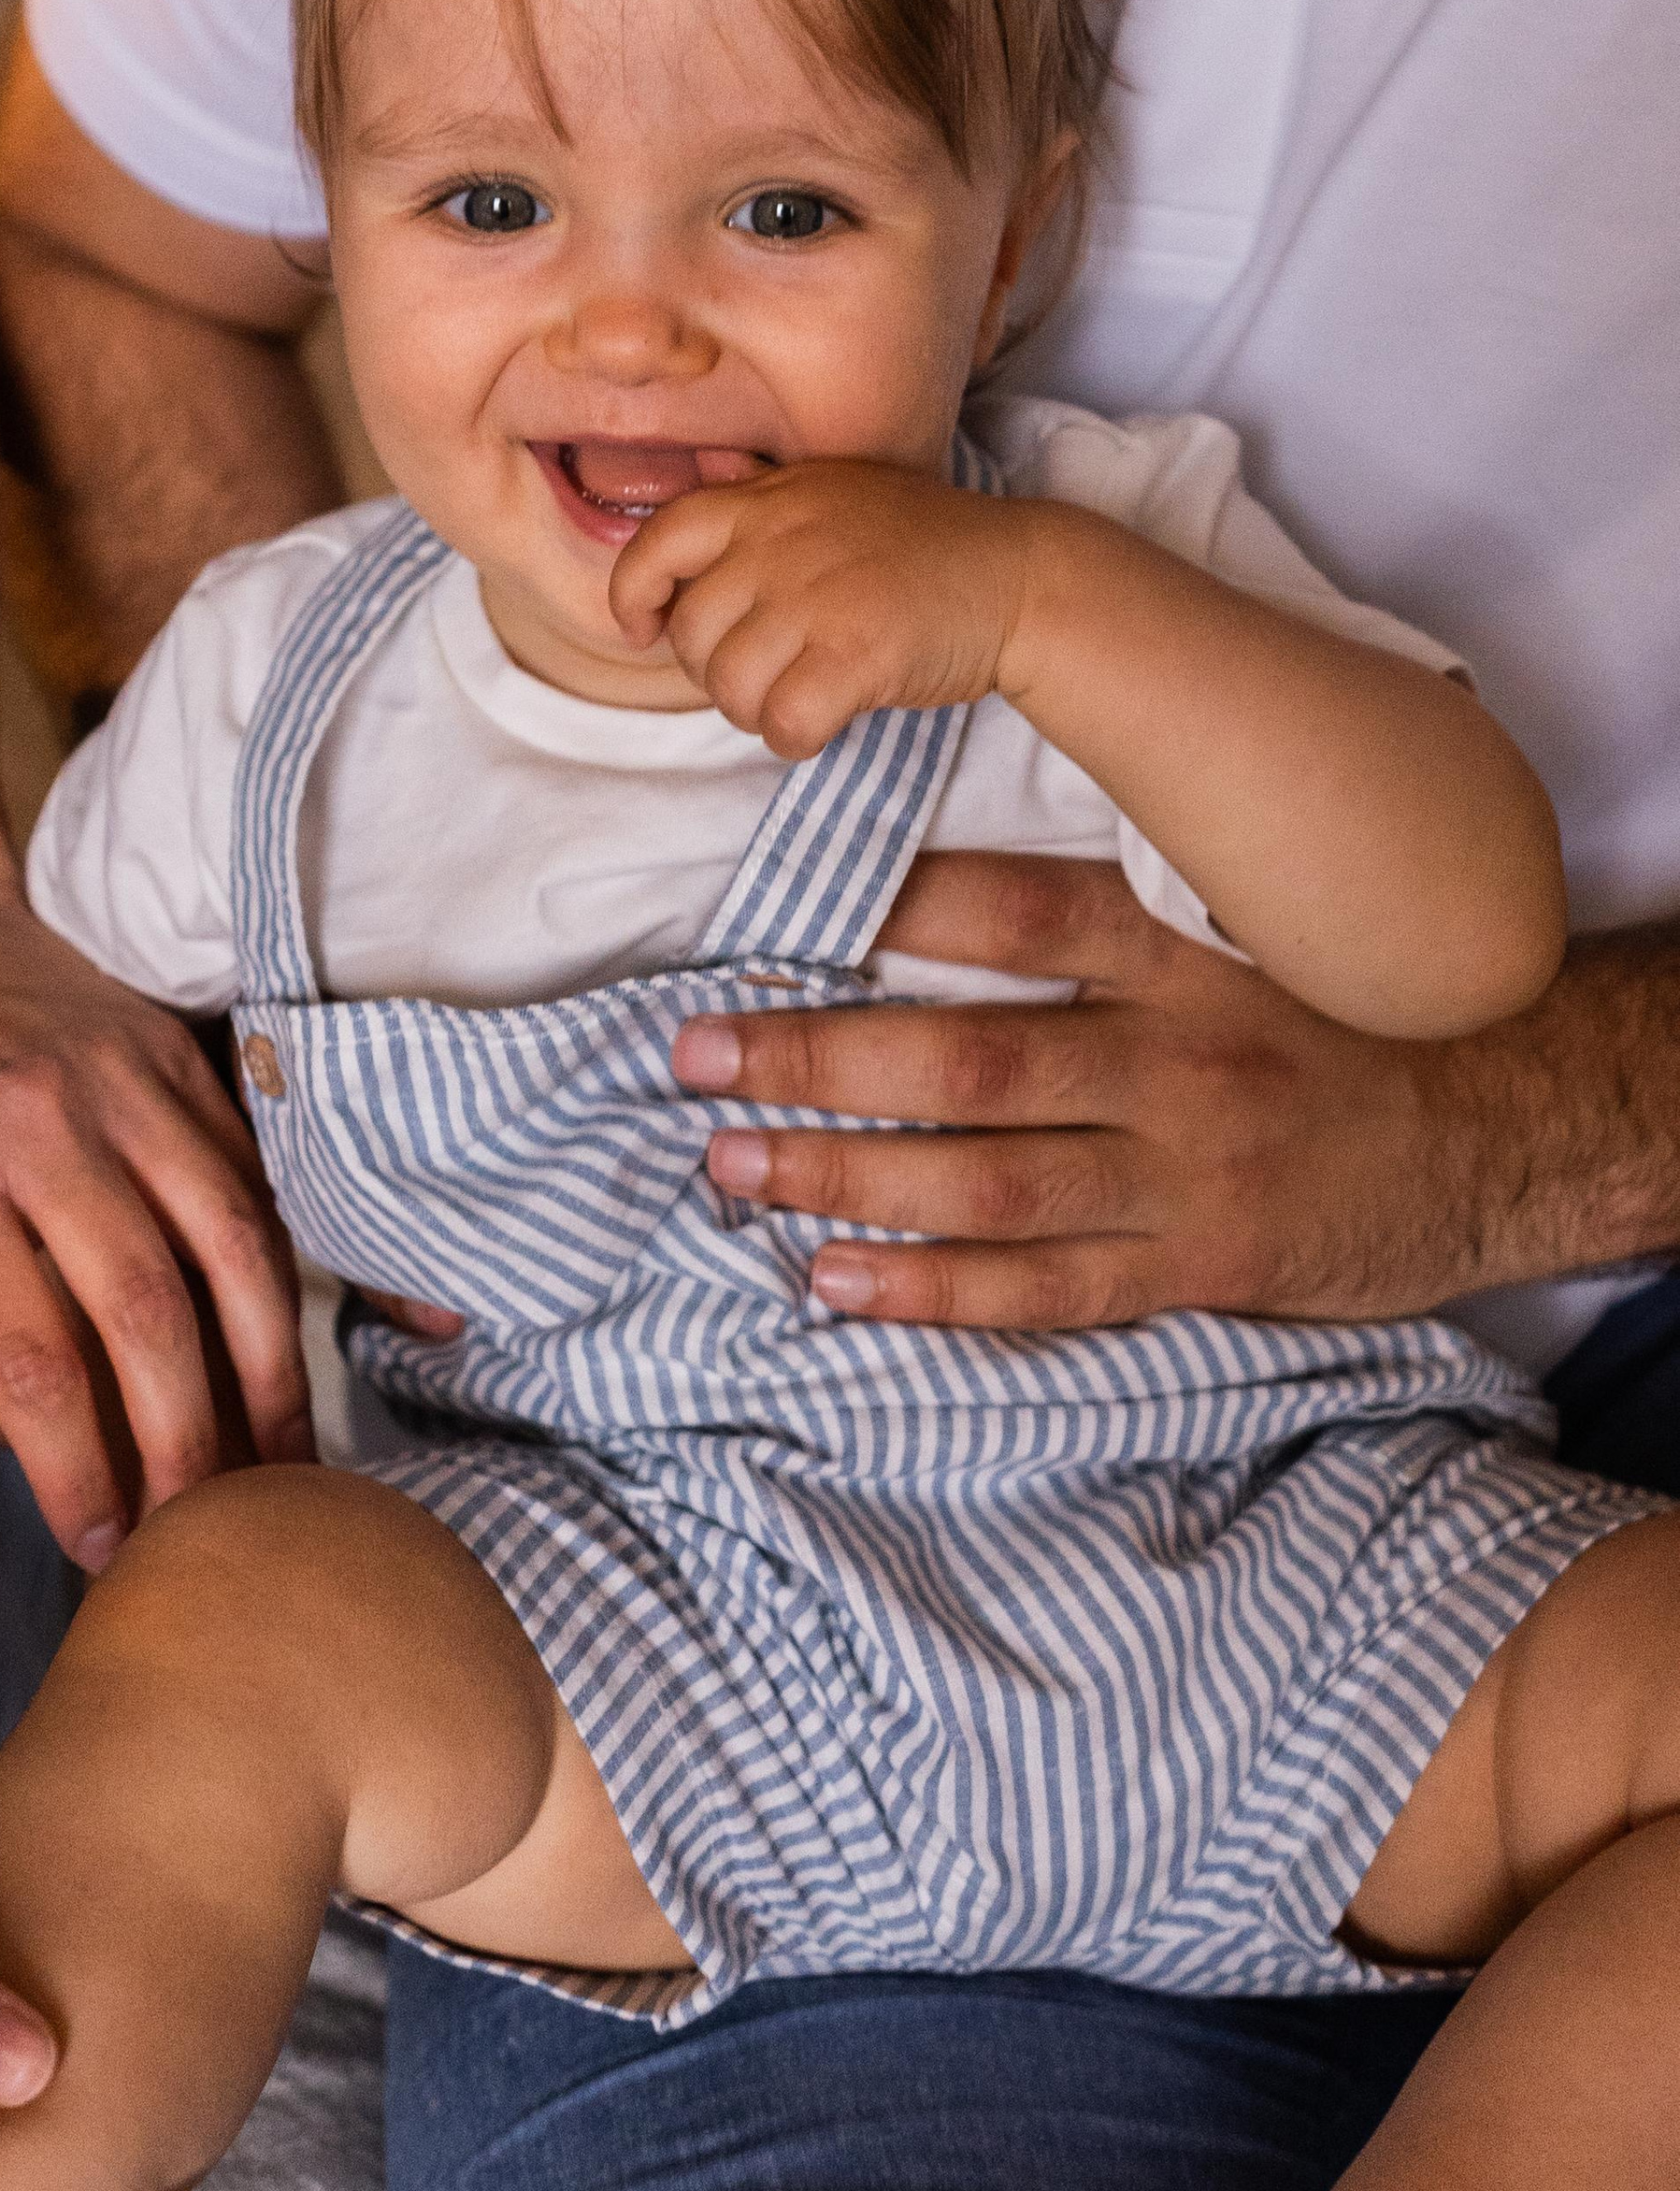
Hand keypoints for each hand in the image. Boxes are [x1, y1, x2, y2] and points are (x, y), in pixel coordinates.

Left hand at [0, 844, 310, 1566]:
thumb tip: (41, 1444)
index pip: (27, 1352)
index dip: (74, 1465)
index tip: (99, 1545)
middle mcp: (45, 1125)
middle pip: (147, 1311)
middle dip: (187, 1443)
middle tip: (201, 1533)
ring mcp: (131, 1086)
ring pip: (233, 1249)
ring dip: (268, 1374)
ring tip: (280, 1467)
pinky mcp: (187, 1065)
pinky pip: (255, 1189)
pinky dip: (283, 1285)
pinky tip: (289, 1359)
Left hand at [608, 457, 1034, 758]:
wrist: (1018, 574)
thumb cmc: (920, 546)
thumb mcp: (832, 496)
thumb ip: (761, 506)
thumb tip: (693, 496)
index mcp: (769, 501)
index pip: (659, 540)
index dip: (635, 596)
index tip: (646, 629)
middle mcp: (783, 541)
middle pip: (693, 635)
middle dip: (715, 674)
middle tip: (765, 674)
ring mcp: (819, 596)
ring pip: (730, 687)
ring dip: (756, 712)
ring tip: (797, 697)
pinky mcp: (857, 653)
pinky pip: (783, 723)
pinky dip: (796, 738)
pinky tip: (827, 721)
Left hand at [675, 851, 1514, 1328]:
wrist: (1493, 1130)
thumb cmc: (1327, 1024)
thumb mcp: (1237, 936)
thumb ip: (1105, 922)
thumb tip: (920, 899)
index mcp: (1181, 953)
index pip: (1019, 911)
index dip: (893, 906)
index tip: (771, 907)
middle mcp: (1175, 1056)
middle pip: (971, 1054)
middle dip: (818, 1055)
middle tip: (697, 1051)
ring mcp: (1186, 1171)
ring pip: (989, 1178)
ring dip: (846, 1175)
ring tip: (733, 1166)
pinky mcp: (1195, 1269)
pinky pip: (1044, 1289)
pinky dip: (933, 1291)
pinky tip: (833, 1282)